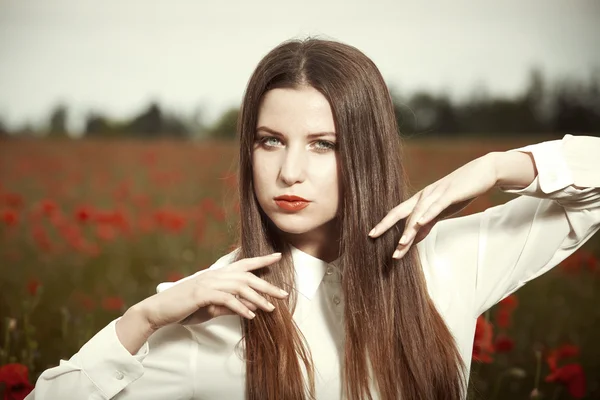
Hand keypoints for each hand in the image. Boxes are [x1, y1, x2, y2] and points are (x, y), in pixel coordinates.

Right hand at [135, 253, 287, 330]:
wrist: (159, 311)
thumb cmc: (185, 308)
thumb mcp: (211, 308)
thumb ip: (229, 306)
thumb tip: (249, 307)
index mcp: (217, 275)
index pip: (244, 264)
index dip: (262, 259)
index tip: (278, 256)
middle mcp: (215, 275)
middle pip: (247, 276)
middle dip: (267, 285)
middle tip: (284, 294)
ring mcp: (208, 283)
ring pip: (239, 287)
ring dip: (257, 299)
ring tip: (270, 309)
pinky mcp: (201, 294)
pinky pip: (226, 299)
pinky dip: (240, 307)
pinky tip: (250, 316)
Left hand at [368, 153, 497, 258]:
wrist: (484, 171)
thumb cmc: (461, 191)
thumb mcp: (442, 211)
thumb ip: (428, 224)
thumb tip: (414, 240)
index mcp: (421, 200)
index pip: (398, 213)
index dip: (384, 223)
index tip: (371, 235)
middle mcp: (424, 195)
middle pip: (401, 212)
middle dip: (386, 225)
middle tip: (372, 236)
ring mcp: (437, 194)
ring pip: (418, 213)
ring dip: (408, 230)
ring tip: (400, 244)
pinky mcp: (451, 194)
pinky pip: (437, 206)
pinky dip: (428, 215)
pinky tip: (420, 224)